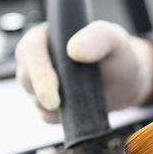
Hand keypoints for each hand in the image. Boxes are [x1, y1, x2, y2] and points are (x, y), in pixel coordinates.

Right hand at [15, 21, 152, 122]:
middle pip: (26, 76)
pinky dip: (60, 118)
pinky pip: (46, 116)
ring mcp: (41, 82)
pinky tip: (79, 109)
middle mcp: (39, 58)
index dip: (37, 71)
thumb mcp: (114, 40)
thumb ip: (97, 38)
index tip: (52, 91)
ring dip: (54, 106)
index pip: (29, 50)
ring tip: (82, 98)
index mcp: (49, 36)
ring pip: (34, 99)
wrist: (126, 81)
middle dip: (41, 92)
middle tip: (58, 105)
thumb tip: (74, 49)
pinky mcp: (48, 103)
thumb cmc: (118, 55)